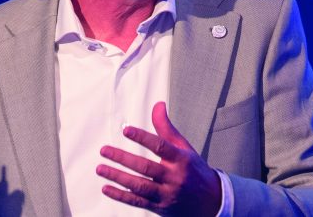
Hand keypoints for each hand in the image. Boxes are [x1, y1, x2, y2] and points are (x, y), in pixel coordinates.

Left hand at [97, 101, 221, 215]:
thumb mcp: (184, 147)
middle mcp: (174, 177)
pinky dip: (121, 196)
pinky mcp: (160, 207)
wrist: (211, 202)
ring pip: (139, 186)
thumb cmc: (194, 170)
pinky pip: (138, 202)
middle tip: (104, 150)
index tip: (126, 129)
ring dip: (118, 177)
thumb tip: (158, 105)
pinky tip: (106, 188)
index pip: (160, 146)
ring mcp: (166, 194)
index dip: (142, 137)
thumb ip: (167, 128)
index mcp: (181, 159)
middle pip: (146, 167)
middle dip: (123, 159)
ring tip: (100, 168)